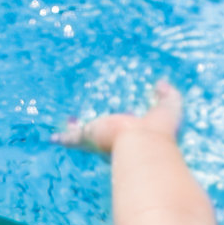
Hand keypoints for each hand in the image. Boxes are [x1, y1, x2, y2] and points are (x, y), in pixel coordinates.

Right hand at [55, 79, 182, 155]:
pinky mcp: (90, 137)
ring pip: (86, 133)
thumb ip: (168, 94)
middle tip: (84, 120)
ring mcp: (103, 137)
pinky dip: (63, 137)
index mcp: (135, 128)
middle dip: (95, 127)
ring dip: (76, 132)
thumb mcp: (169, 104)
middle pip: (104, 129)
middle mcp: (117, 135)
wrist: (143, 142)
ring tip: (66, 126)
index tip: (116, 118)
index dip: (121, 121)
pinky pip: (73, 138)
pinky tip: (53, 138)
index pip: (126, 124)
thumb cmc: (158, 127)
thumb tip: (161, 83)